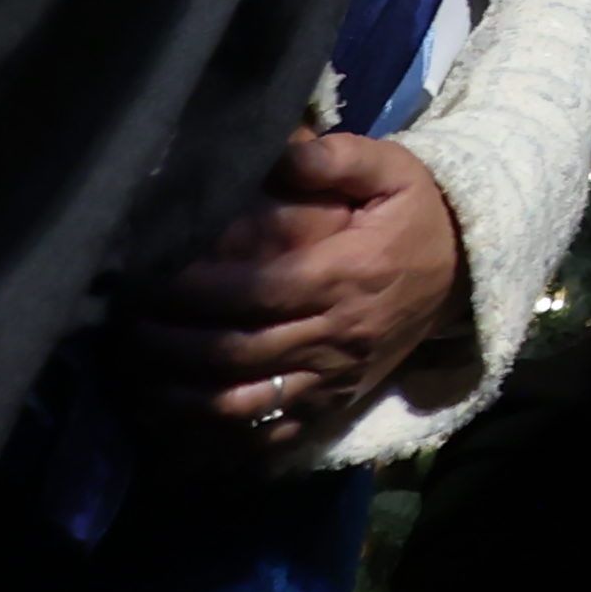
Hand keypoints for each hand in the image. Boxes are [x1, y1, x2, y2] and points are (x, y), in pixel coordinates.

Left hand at [126, 134, 467, 459]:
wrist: (465, 271)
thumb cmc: (416, 214)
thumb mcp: (392, 170)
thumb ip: (336, 157)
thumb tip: (282, 149)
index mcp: (347, 274)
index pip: (260, 291)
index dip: (199, 291)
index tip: (150, 280)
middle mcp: (338, 334)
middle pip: (241, 351)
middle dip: (175, 344)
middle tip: (125, 327)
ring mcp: (336, 378)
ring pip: (248, 401)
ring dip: (184, 398)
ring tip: (137, 378)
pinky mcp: (334, 405)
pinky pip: (272, 436)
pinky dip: (221, 442)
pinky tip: (177, 431)